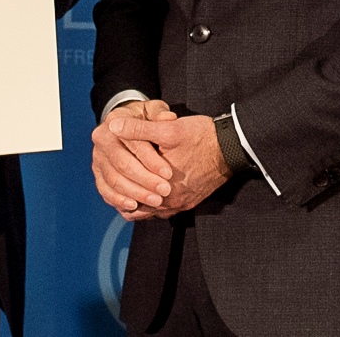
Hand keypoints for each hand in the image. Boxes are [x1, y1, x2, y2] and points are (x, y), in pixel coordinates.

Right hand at [91, 99, 177, 219]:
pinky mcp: (99, 174)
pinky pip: (105, 190)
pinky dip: (117, 200)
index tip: (168, 173)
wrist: (128, 126)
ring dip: (134, 193)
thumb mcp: (153, 110)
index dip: (151, 159)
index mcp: (114, 121)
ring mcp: (98, 158)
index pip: (133, 143)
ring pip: (113, 180)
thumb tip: (168, 118)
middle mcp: (102, 140)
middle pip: (121, 164)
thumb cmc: (144, 118)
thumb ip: (160, 113)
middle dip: (144, 179)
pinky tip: (133, 206)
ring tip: (155, 201)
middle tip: (164, 190)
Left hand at [109, 114, 229, 216]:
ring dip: (137, 200)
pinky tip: (145, 189)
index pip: (129, 194)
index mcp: (164, 186)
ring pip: (150, 211)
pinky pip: (163, 211)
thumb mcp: (168, 128)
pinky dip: (151, 203)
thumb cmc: (201, 136)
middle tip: (112, 180)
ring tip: (125, 185)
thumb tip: (113, 127)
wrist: (232, 147)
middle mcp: (172, 202)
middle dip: (124, 194)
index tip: (107, 171)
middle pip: (138, 208)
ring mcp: (181, 204)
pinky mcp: (189, 202)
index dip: (115, 183)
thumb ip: (138, 129)